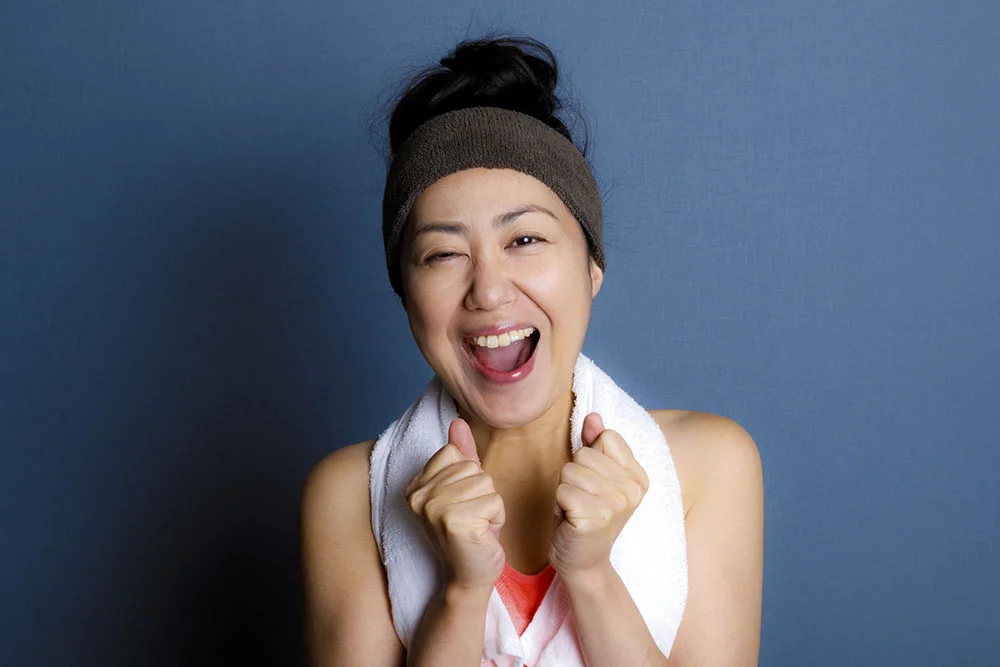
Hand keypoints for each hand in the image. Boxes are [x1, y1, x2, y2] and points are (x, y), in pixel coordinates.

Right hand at [405, 418, 506, 589]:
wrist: (470, 574)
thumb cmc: (469, 531)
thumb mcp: (462, 488)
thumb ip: (460, 454)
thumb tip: (458, 422)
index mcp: (415, 485)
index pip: (454, 453)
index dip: (469, 476)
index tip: (460, 503)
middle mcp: (418, 495)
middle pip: (472, 467)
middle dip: (482, 492)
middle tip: (471, 518)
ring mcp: (433, 508)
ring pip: (485, 483)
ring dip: (491, 506)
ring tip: (477, 525)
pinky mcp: (454, 521)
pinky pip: (494, 501)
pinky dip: (497, 518)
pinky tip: (483, 535)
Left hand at [549, 413, 649, 578]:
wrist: (583, 562)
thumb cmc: (586, 516)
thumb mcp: (595, 477)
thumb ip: (596, 444)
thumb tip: (593, 416)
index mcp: (638, 476)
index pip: (606, 437)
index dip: (590, 457)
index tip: (595, 484)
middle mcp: (633, 489)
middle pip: (584, 454)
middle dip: (573, 476)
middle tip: (582, 501)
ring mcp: (616, 504)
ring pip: (570, 471)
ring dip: (564, 491)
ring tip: (576, 510)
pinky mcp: (595, 518)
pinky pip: (562, 491)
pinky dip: (559, 506)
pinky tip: (571, 521)